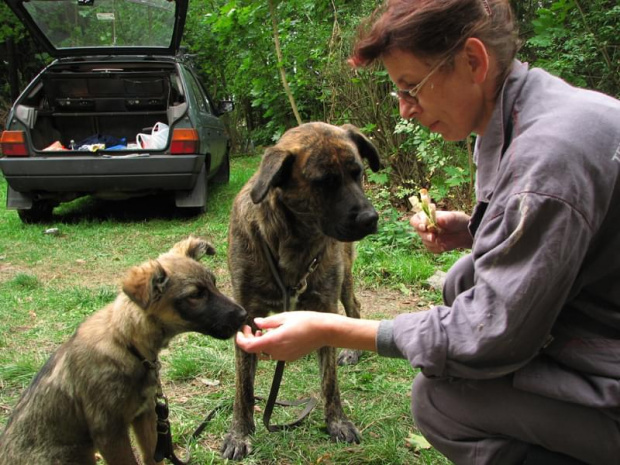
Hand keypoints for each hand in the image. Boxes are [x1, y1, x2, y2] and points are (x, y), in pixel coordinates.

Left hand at [236, 312, 379, 361]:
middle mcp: (277, 352)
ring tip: (265, 330)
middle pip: (255, 350)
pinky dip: (270, 346)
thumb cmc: (306, 321)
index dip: (241, 340)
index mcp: (273, 341)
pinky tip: (276, 335)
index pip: (248, 346)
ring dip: (260, 343)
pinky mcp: (290, 357)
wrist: (324, 331)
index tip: (242, 330)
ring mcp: (284, 357)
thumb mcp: (284, 317)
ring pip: (264, 353)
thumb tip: (257, 323)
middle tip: (250, 328)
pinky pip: (275, 354)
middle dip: (250, 339)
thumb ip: (268, 322)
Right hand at [410, 210, 471, 252]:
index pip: (415, 220)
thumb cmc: (458, 221)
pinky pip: (431, 249)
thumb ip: (446, 218)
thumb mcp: (454, 218)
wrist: (465, 233)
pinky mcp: (433, 246)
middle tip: (433, 237)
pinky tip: (445, 245)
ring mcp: (428, 237)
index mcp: (427, 216)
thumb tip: (438, 220)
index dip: (417, 223)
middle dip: (426, 235)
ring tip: (442, 241)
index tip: (424, 227)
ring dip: (432, 242)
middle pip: (419, 232)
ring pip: (425, 241)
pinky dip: (437, 248)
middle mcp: (426, 227)